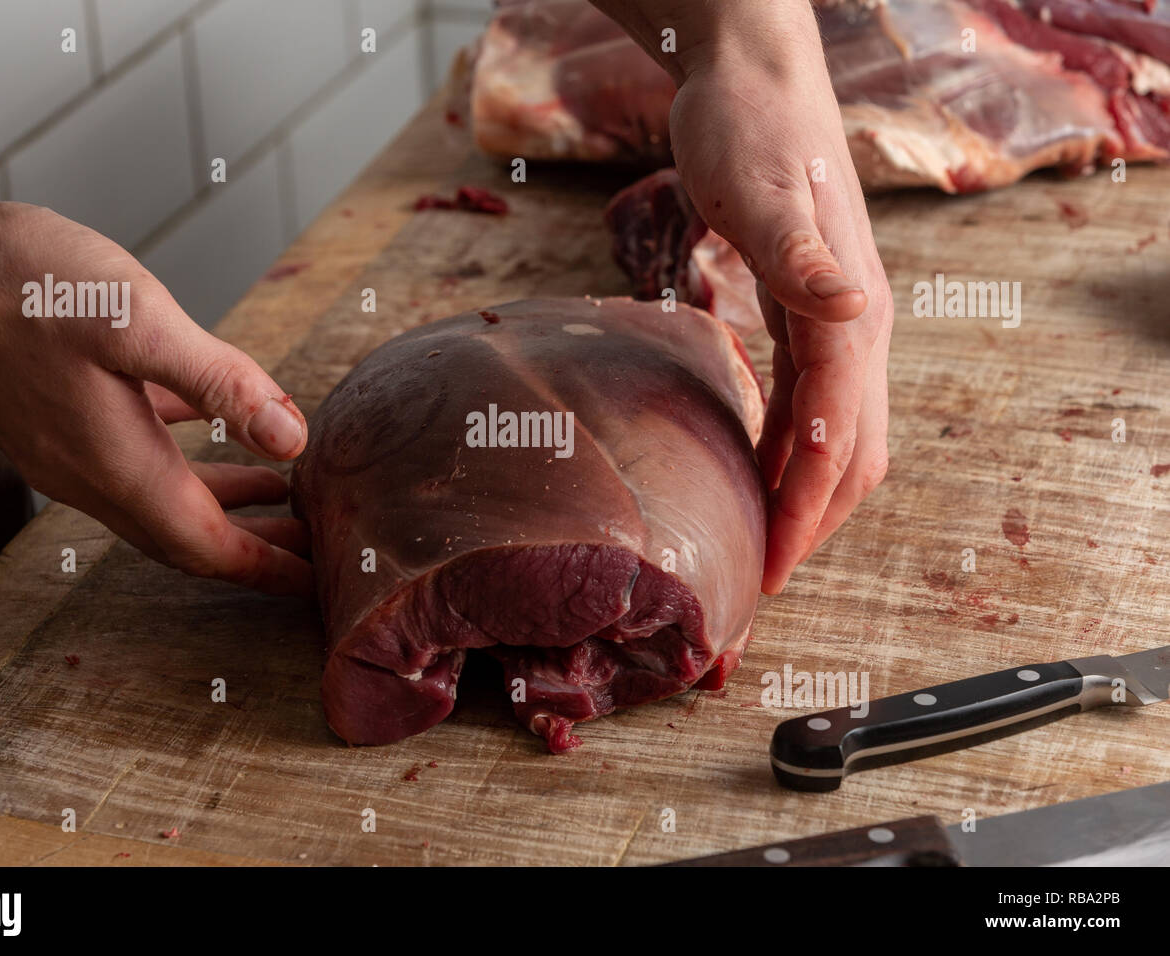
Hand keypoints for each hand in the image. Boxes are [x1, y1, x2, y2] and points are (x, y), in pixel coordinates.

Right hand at [0, 173, 309, 594]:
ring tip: (276, 496)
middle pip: (187, 536)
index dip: (268, 566)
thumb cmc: (18, 287)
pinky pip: (132, 461)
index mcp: (119, 464)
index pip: (208, 545)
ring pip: (161, 500)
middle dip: (253, 548)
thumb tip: (291, 439)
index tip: (314, 582)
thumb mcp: (138, 321)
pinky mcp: (52, 422)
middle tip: (310, 550)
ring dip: (220, 504)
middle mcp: (90, 474)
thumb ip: (222, 382)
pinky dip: (182, 459)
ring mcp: (66, 451)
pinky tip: (206, 427)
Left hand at [663, 3, 892, 594]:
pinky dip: (788, 450)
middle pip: (852, 458)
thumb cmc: (751, 129)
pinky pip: (807, 404)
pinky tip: (756, 471)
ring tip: (759, 548)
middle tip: (759, 583)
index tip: (766, 572)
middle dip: (810, 525)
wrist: (751, 80)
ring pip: (836, 437)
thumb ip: (805, 260)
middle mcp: (853, 329)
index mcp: (848, 317)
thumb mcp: (767, 191)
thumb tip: (849, 315)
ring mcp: (835, 324)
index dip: (800, 514)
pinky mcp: (806, 313)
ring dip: (802, 497)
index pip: (834, 443)